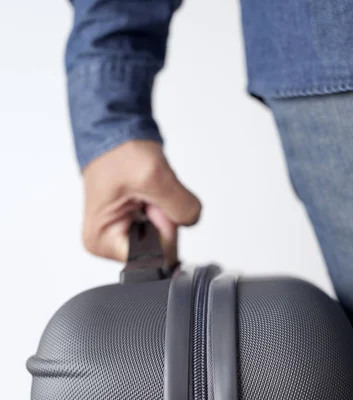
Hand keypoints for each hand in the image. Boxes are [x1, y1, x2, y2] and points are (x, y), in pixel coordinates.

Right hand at [82, 140, 200, 262]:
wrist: (116, 132)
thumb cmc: (119, 151)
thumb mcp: (154, 176)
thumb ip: (181, 207)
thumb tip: (192, 221)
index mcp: (102, 241)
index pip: (152, 255)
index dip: (163, 229)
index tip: (152, 205)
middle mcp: (109, 243)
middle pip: (159, 249)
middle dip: (165, 219)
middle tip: (149, 195)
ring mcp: (123, 235)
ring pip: (165, 238)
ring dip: (165, 212)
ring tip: (147, 191)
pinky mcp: (134, 226)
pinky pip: (163, 227)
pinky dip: (165, 209)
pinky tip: (149, 195)